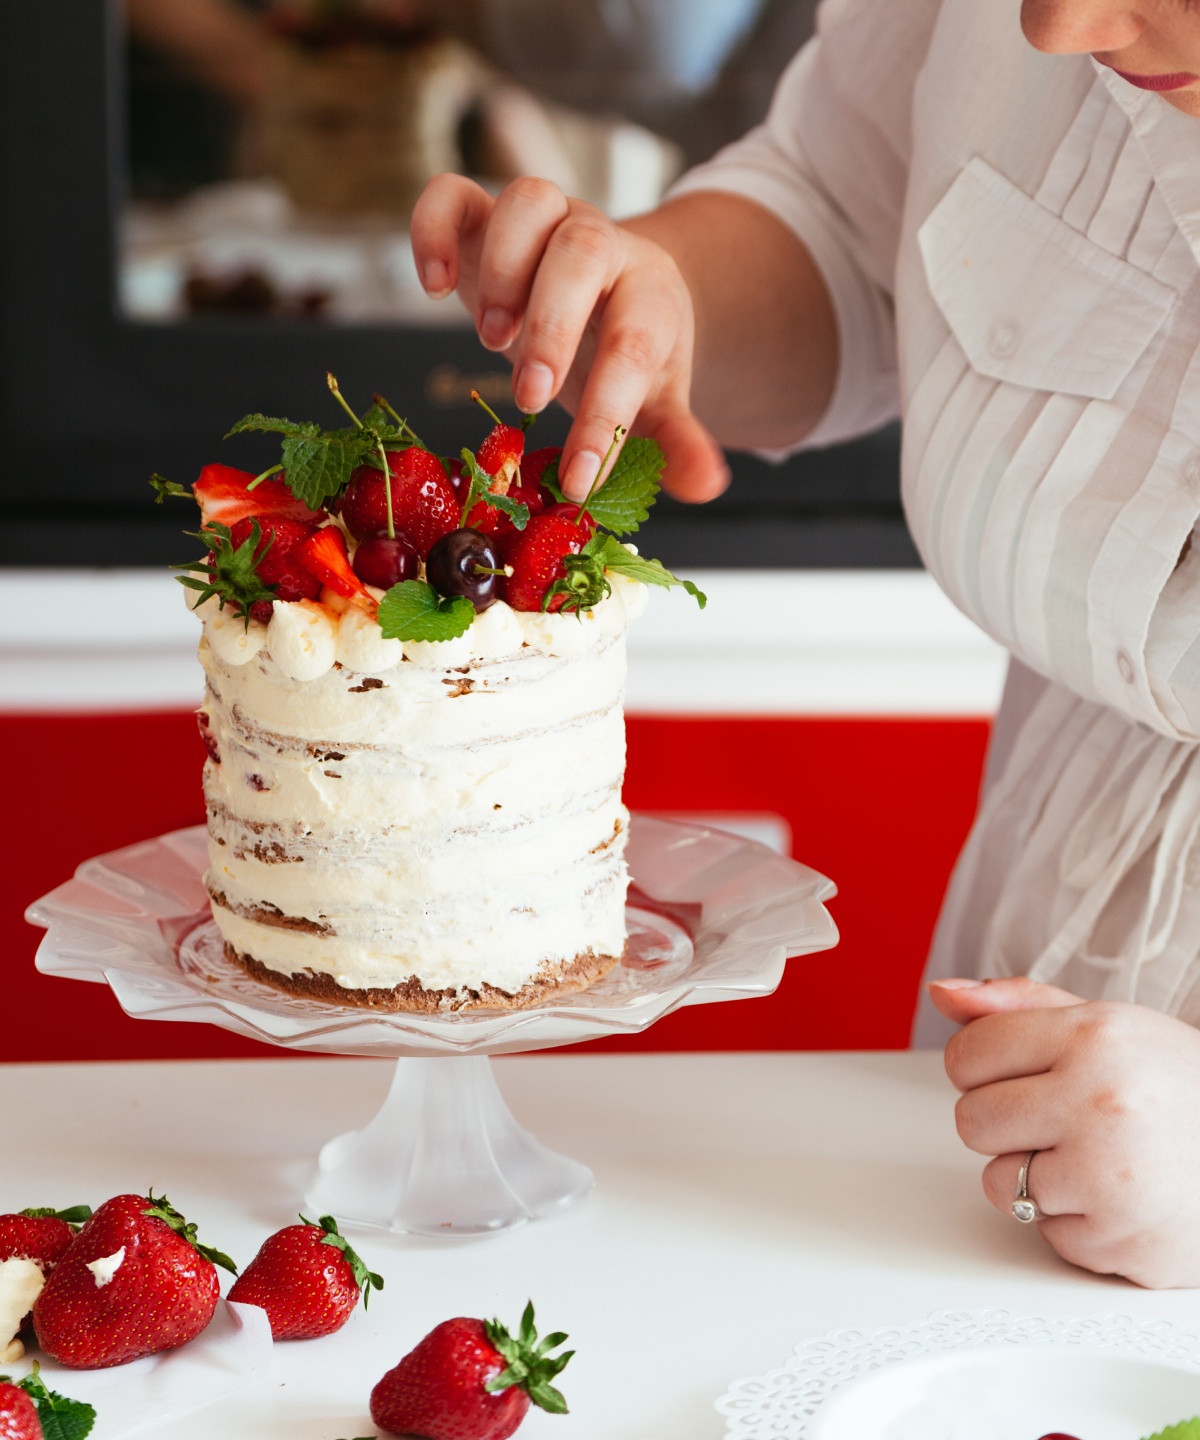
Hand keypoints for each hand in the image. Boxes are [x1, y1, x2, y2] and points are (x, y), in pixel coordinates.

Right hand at [410, 174, 729, 502]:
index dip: (606, 414)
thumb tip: (707, 485)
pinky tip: (433, 289)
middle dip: (553, 326)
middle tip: (532, 397)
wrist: (596, 289)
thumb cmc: (620, 350)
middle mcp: (597, 243)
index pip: (634, 344)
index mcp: (647, 291)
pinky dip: (432, 230)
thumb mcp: (653, 402)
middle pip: (583, 251)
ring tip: (492, 342)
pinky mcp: (481, 218)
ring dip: (503, 270)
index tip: (580, 479)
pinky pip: (451, 195)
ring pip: (526, 202)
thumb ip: (676, 441)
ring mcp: (540, 222)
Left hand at [931, 976, 1199, 1287]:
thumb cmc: (1178, 1086)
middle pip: (971, 1121)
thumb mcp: (1105, 1023)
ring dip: (1035, 1179)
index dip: (983, 1067)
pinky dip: (1076, 1223)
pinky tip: (1120, 1198)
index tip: (1020, 1074)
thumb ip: (1016, 1005)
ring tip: (1095, 1159)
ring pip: (999, 1184)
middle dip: (1005, 1124)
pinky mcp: (1119, 1239)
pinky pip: (1045, 1235)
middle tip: (1061, 1119)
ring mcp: (1110, 1176)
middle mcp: (1100, 1102)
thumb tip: (943, 993)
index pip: (967, 1054)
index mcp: (1092, 1037)